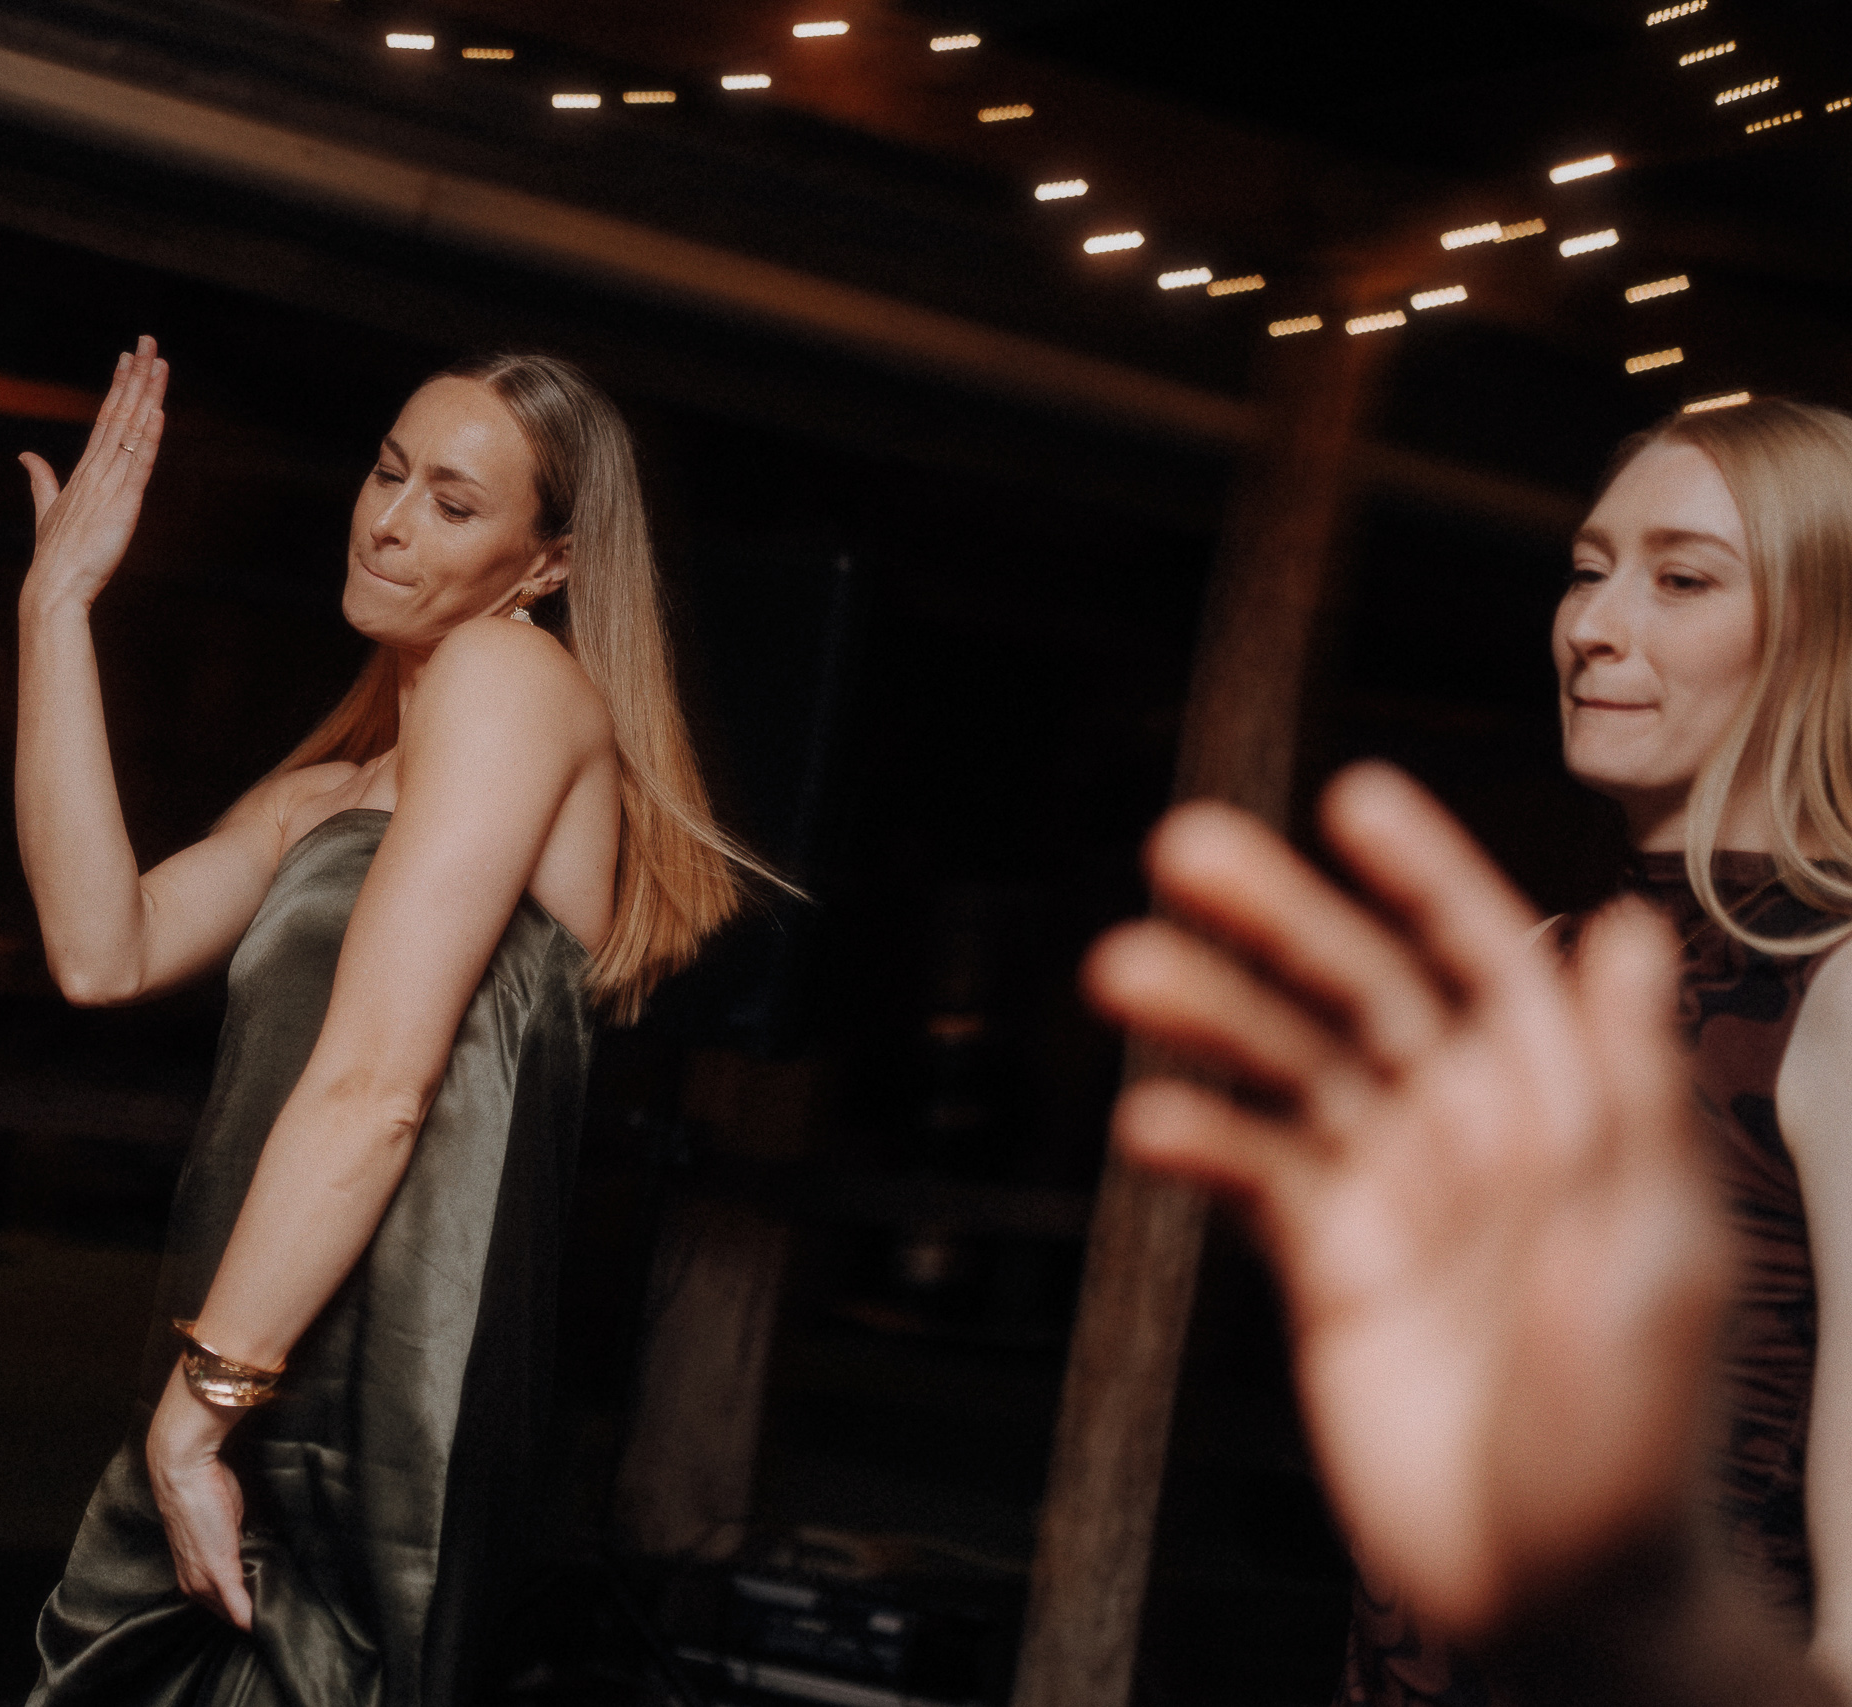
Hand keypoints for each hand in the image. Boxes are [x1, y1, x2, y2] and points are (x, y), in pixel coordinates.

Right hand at [19, 336, 168, 619]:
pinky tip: (158, 412)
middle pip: (120, 413)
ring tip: (159, 363)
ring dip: (147, 395)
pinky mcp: (123, 505)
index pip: (105, 418)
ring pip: (132, 431)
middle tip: (148, 341)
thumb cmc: (54, 554)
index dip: (119, 386)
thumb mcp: (47, 509)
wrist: (53, 586)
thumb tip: (25, 454)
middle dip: (136, 376)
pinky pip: (139, 465)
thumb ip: (41, 479)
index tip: (128, 357)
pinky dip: (149, 438)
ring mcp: (109, 485)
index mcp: (83, 471)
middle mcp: (96, 471)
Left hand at [142, 1361, 252, 1629]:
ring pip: (232, 1616)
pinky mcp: (219, 1572)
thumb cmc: (202, 1485)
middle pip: (225, 1614)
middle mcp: (193, 1581)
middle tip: (275, 1611)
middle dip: (247, 1614)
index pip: (217, 1603)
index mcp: (191, 1570)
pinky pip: (239, 1609)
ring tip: (279, 1613)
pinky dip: (254, 1618)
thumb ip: (234, 1540)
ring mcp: (203, 1579)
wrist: (182, 1467)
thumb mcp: (224, 1518)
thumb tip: (251, 1546)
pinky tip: (270, 1621)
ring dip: (252, 1618)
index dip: (239, 1606)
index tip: (260, 1606)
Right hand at [1083, 763, 1728, 1639]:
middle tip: (1181, 849)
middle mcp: (1473, 1134)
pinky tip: (1150, 1123)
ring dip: (1208, 1015)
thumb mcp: (1656, 1250)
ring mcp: (1394, 1196)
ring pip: (1288, 1069)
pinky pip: (1252, 1177)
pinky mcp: (1327, 1267)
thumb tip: (1629, 931)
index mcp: (1566, 1112)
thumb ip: (1627, 1087)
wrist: (1554, 1587)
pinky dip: (1198, 1143)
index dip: (1424, 875)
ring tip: (1121, 971)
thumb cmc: (1638, 1433)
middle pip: (1361, 991)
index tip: (1348, 799)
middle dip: (1276, 917)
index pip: (1489, 958)